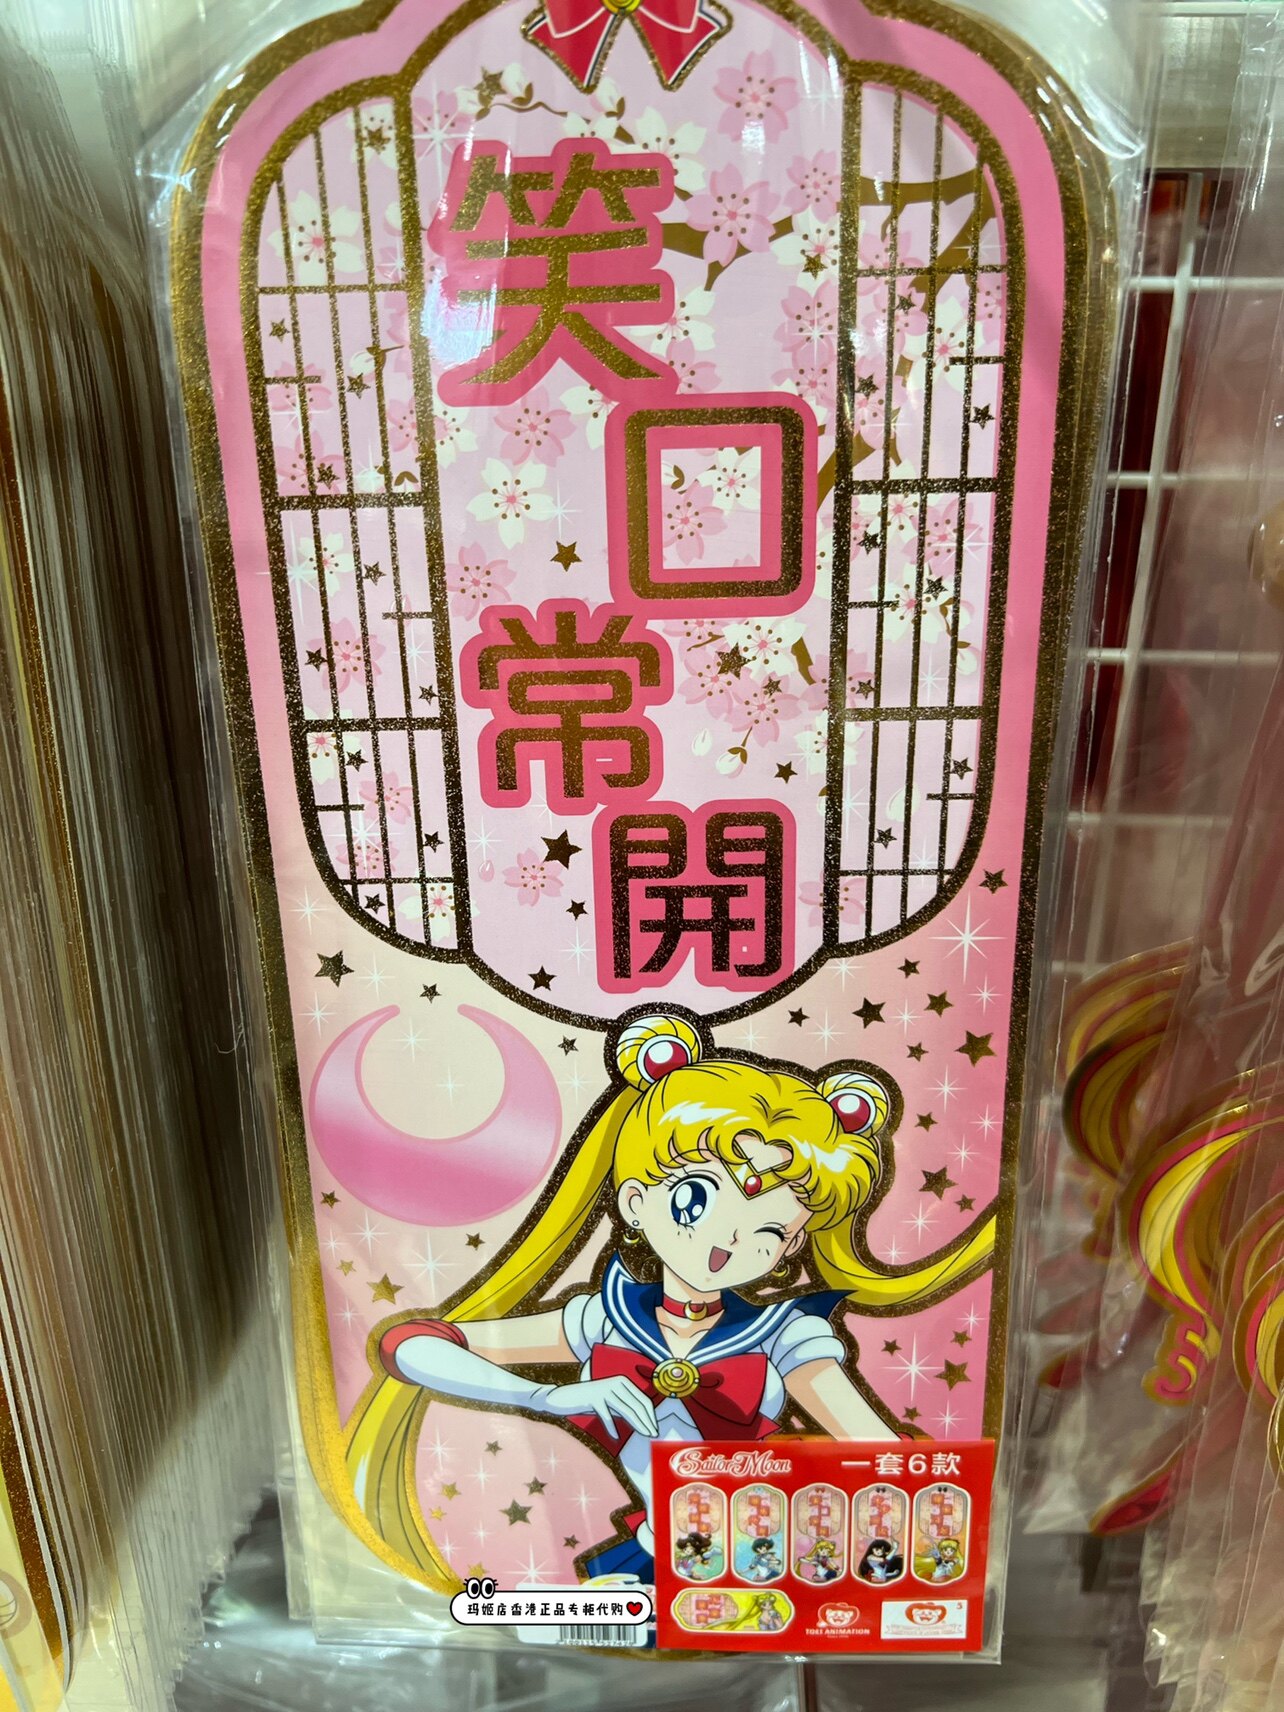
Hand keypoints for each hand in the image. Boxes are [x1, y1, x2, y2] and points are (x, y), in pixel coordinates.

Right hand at [536, 1376, 657, 1437]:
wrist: (563, 1397)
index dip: (650, 1415)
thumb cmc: (590, 1402)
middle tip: (652, 1435)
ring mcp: (604, 1388)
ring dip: (636, 1424)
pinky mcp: (593, 1397)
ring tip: (642, 1435)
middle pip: (636, 1404)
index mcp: (623, 1381)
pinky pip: (606, 1415)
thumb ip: (625, 1407)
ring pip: (625, 1409)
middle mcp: (616, 1382)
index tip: (655, 1428)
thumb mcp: (610, 1402)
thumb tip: (644, 1421)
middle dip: (646, 1421)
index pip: (642, 1399)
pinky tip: (616, 1436)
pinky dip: (612, 1427)